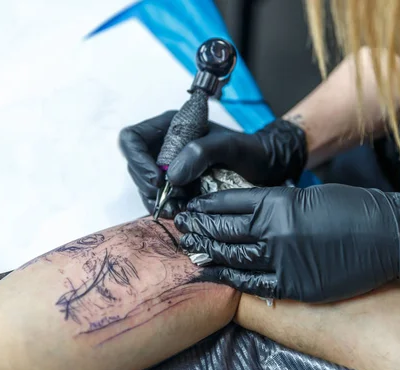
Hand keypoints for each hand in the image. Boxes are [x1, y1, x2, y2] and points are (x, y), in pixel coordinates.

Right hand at [119, 111, 307, 217]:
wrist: (266, 168)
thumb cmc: (251, 151)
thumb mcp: (230, 146)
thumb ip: (201, 152)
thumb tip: (171, 174)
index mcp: (173, 127)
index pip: (133, 139)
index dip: (138, 161)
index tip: (157, 181)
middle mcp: (166, 146)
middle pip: (136, 167)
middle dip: (148, 187)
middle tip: (170, 202)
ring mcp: (170, 168)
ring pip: (146, 187)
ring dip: (158, 201)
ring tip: (179, 209)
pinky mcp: (178, 187)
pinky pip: (160, 199)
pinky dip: (168, 208)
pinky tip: (183, 212)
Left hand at [175, 185, 399, 301]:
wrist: (387, 235)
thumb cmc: (352, 209)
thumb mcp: (308, 196)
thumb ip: (276, 205)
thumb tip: (248, 214)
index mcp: (279, 202)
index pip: (229, 203)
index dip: (208, 206)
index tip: (194, 208)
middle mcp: (275, 230)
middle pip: (225, 229)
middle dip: (200, 228)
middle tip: (183, 227)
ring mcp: (282, 260)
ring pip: (233, 257)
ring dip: (209, 252)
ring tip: (192, 249)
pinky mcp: (293, 285)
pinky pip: (252, 283)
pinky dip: (230, 278)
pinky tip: (214, 274)